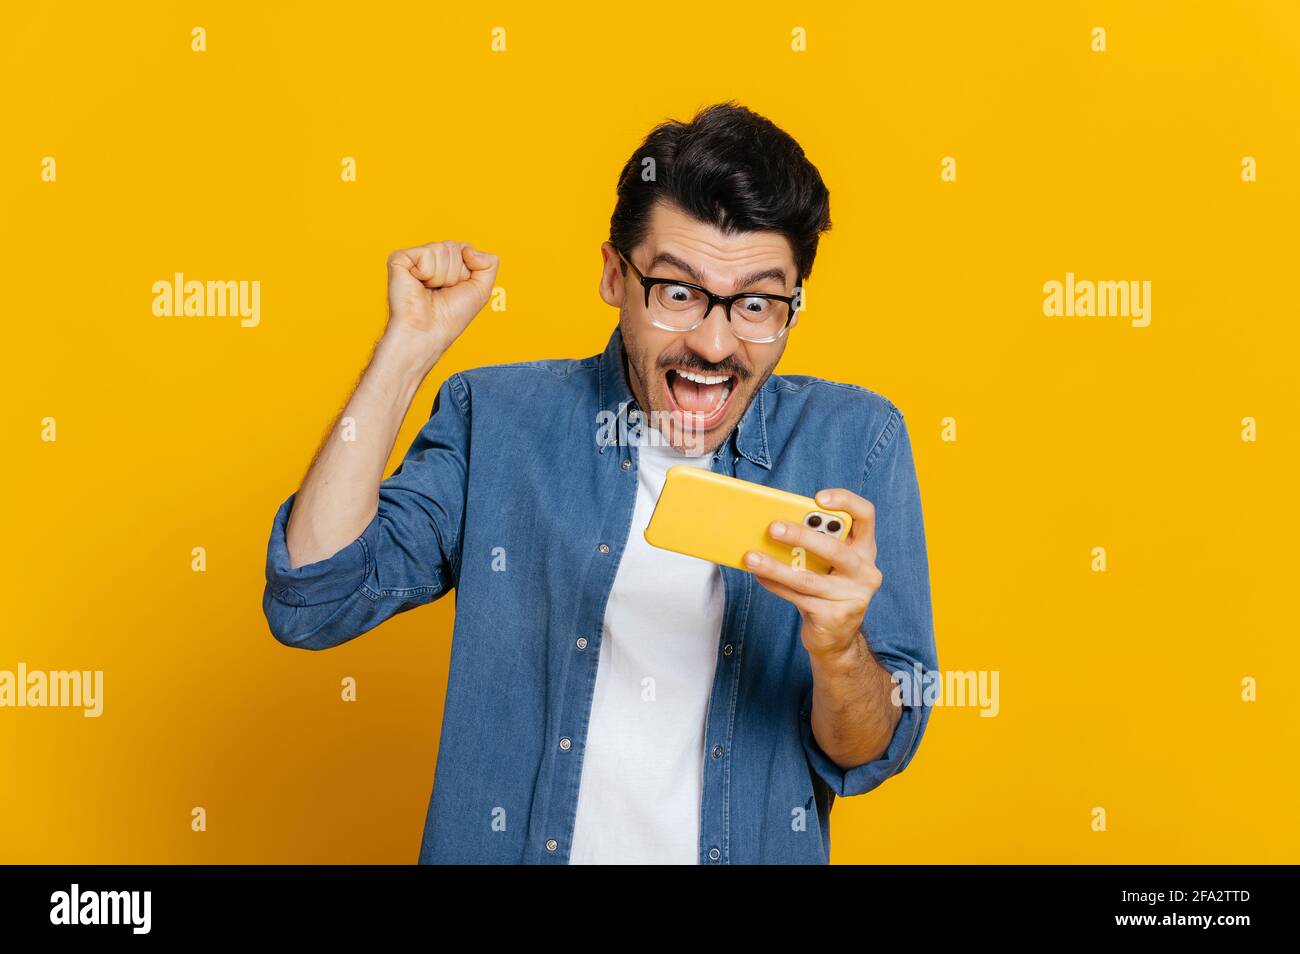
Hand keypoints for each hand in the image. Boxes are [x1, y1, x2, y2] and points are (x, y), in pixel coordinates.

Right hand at [385, 240, 499, 357]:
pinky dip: (428, 273)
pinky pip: (426, 253)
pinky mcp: (399, 259)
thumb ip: (489, 263)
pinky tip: (419, 285)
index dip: (467, 271)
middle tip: (442, 291)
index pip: (465, 248)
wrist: (429, 331)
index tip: (456, 289)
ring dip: (443, 276)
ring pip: (442, 249)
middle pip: (454, 246)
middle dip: (455, 273)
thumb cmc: (452, 315)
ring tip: (431, 290)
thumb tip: (468, 248)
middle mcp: (430, 258)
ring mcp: (413, 257)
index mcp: (446, 263)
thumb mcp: (481, 289)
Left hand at [744, 488, 883, 660]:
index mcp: (865, 550)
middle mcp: (865, 572)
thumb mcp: (827, 565)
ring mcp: (853, 596)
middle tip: (773, 528)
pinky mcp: (834, 617)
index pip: (865, 516)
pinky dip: (775, 585)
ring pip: (808, 578)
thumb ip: (814, 545)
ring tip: (751, 557)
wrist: (837, 639)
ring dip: (775, 566)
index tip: (818, 498)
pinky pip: (798, 597)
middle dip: (802, 536)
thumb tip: (774, 526)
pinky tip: (759, 576)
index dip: (845, 502)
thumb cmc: (826, 591)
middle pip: (835, 549)